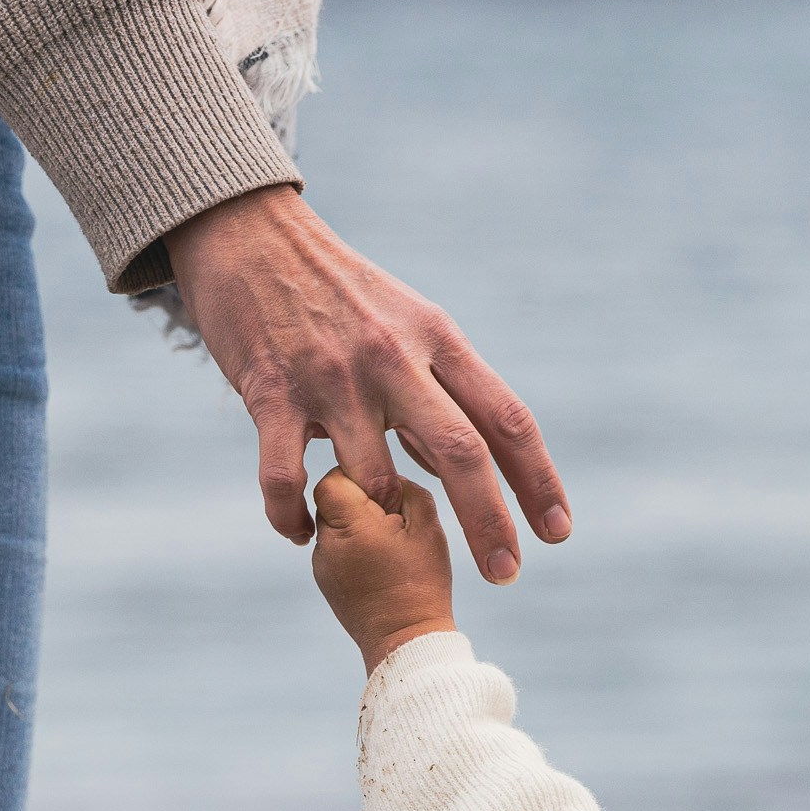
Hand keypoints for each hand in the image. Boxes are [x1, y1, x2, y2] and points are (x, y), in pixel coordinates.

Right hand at [162, 185, 571, 581]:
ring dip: (376, 524)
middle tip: (505, 574)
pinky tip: (301, 532)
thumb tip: (486, 463)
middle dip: (489, 522)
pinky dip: (294, 519)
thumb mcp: (410, 322)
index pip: (506, 418)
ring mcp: (333, 377)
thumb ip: (444, 389)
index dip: (538, 480)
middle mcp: (394, 358)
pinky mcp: (271, 393)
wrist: (251, 236)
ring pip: (373, 479)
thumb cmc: (340, 291)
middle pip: (461, 452)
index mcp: (438, 339)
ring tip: (369, 540)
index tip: (557, 533)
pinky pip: (287, 479)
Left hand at [310, 470, 457, 665]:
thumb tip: (388, 475)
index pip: (334, 477)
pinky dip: (353, 545)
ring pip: (332, 521)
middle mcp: (326, 544)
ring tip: (389, 544)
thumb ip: (407, 489)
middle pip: (330, 497)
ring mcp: (321, 564)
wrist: (406, 642)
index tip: (387, 492)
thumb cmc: (422, 584)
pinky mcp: (324, 580)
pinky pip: (334, 546)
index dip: (360, 474)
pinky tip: (380, 562)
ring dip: (356, 522)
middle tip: (393, 517)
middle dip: (360, 498)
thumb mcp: (428, 528)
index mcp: (349, 526)